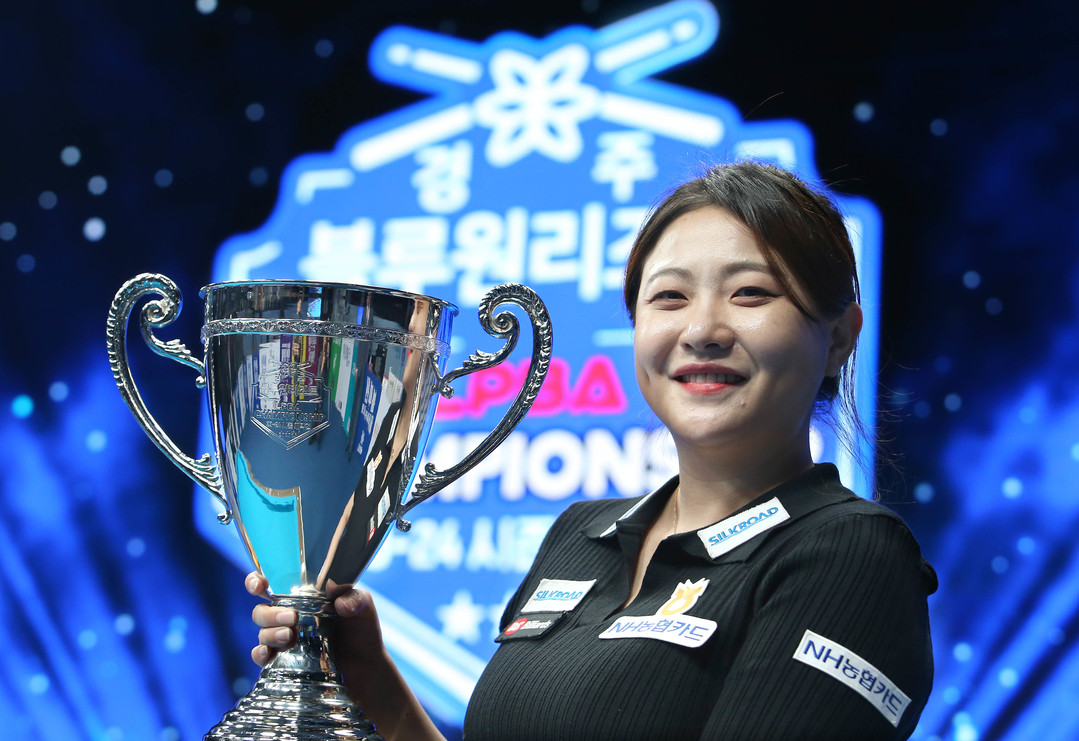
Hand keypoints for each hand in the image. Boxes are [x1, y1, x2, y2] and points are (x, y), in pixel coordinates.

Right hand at [246, 573, 385, 689]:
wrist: (367, 668)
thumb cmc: (362, 631)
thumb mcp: (363, 608)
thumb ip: (354, 598)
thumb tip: (340, 602)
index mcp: (303, 597)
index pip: (271, 583)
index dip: (257, 581)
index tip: (261, 585)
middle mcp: (289, 617)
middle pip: (262, 611)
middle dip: (270, 613)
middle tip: (291, 617)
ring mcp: (285, 640)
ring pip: (262, 632)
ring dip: (270, 633)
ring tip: (289, 635)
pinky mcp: (284, 662)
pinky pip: (262, 657)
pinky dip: (260, 654)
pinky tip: (268, 653)